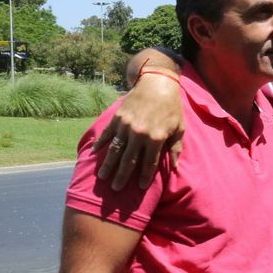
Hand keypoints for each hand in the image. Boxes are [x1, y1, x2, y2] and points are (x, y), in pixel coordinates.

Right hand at [94, 73, 186, 189]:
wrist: (157, 84)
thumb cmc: (171, 107)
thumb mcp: (179, 128)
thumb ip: (176, 148)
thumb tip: (174, 167)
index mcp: (156, 138)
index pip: (148, 163)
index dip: (144, 176)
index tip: (139, 187)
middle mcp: (139, 134)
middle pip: (128, 160)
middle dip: (122, 176)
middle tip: (115, 188)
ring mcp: (126, 125)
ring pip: (115, 149)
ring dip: (108, 164)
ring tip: (102, 176)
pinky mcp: (117, 118)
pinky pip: (107, 133)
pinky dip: (99, 143)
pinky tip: (93, 153)